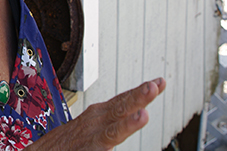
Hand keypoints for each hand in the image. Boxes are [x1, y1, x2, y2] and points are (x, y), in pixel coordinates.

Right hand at [29, 77, 165, 149]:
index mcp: (98, 115)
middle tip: (154, 86)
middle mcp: (94, 124)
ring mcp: (90, 140)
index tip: (160, 82)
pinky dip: (113, 141)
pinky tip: (121, 138)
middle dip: (137, 98)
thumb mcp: (90, 130)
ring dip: (127, 124)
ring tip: (142, 115)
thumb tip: (131, 113)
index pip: (123, 100)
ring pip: (112, 132)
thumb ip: (110, 125)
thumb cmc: (66, 144)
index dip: (140, 92)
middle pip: (119, 109)